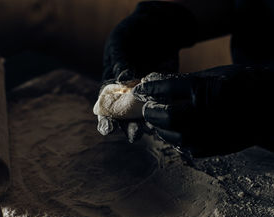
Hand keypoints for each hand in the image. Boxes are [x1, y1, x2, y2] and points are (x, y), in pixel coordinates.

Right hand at [99, 1, 197, 141]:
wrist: (156, 25)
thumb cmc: (130, 34)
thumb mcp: (120, 44)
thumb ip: (120, 62)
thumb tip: (123, 79)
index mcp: (111, 87)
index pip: (106, 108)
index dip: (106, 120)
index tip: (108, 128)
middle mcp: (128, 96)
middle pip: (126, 117)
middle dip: (128, 127)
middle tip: (134, 135)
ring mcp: (147, 95)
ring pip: (146, 114)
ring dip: (148, 124)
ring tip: (150, 130)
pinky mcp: (164, 91)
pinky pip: (164, 104)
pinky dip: (165, 111)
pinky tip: (167, 117)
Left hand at [133, 65, 273, 156]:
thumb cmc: (249, 83)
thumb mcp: (217, 73)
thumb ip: (186, 81)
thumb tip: (157, 84)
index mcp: (206, 89)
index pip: (166, 90)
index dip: (149, 89)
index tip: (140, 90)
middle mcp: (206, 114)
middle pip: (165, 117)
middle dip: (152, 112)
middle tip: (147, 108)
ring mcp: (211, 134)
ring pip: (172, 135)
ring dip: (161, 128)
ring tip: (158, 121)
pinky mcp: (215, 148)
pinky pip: (186, 147)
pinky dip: (175, 139)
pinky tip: (174, 132)